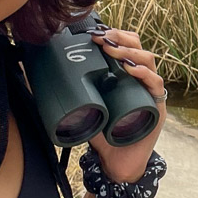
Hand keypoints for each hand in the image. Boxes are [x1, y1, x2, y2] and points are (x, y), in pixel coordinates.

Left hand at [87, 27, 165, 181]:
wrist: (117, 163)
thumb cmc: (103, 135)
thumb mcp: (87, 108)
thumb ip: (72, 95)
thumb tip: (40, 83)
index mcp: (126, 75)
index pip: (127, 45)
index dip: (115, 34)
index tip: (95, 33)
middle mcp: (142, 80)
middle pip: (139, 47)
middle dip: (120, 38)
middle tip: (101, 38)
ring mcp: (151, 92)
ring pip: (149, 60)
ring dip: (129, 52)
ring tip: (111, 50)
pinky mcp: (158, 107)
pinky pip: (156, 85)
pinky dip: (145, 74)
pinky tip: (131, 69)